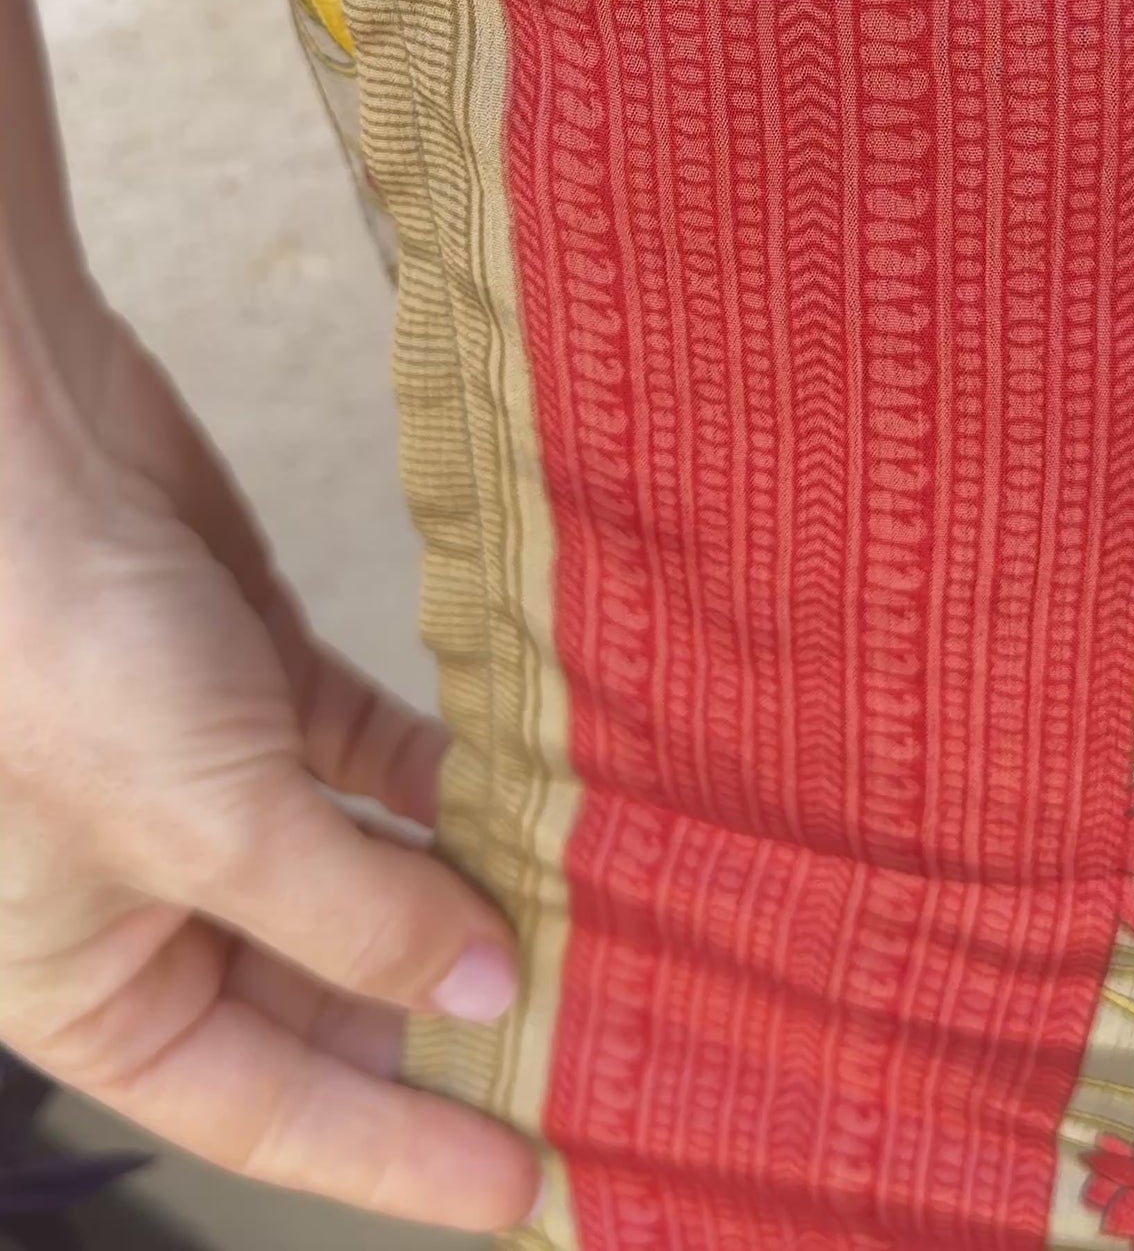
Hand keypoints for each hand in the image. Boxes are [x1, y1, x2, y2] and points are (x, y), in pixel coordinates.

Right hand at [0, 303, 539, 1232]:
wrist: (21, 443)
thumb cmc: (53, 655)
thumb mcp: (204, 824)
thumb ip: (350, 919)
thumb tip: (482, 997)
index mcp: (85, 984)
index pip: (264, 1108)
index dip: (394, 1152)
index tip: (525, 1182)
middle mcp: (145, 894)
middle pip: (322, 994)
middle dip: (445, 1016)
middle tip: (589, 1042)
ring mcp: (204, 777)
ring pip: (359, 868)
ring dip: (461, 888)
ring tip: (589, 923)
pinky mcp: (252, 669)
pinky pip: (368, 753)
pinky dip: (444, 776)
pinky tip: (530, 796)